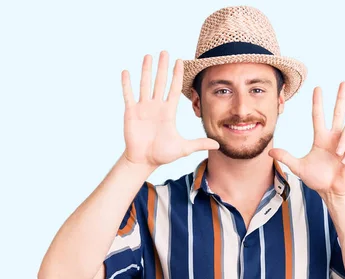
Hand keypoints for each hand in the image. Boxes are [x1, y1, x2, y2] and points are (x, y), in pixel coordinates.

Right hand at [121, 51, 218, 167]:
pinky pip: (129, 95)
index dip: (177, 75)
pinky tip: (126, 71)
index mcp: (168, 112)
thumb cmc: (162, 154)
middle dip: (162, 67)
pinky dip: (127, 84)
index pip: (174, 88)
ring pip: (145, 84)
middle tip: (165, 51)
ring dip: (146, 70)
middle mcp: (156, 106)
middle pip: (160, 82)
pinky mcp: (131, 112)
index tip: (180, 61)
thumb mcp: (183, 148)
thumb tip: (218, 145)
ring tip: (148, 56)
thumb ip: (199, 144)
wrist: (144, 161)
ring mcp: (143, 108)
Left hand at [269, 82, 344, 197]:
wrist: (331, 191)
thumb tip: (270, 151)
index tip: (317, 88)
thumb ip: (286, 158)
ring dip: (343, 141)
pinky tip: (344, 162)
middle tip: (343, 83)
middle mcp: (334, 137)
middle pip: (339, 112)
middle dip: (341, 97)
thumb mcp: (299, 167)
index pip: (319, 116)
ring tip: (337, 154)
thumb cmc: (318, 178)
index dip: (318, 102)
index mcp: (321, 137)